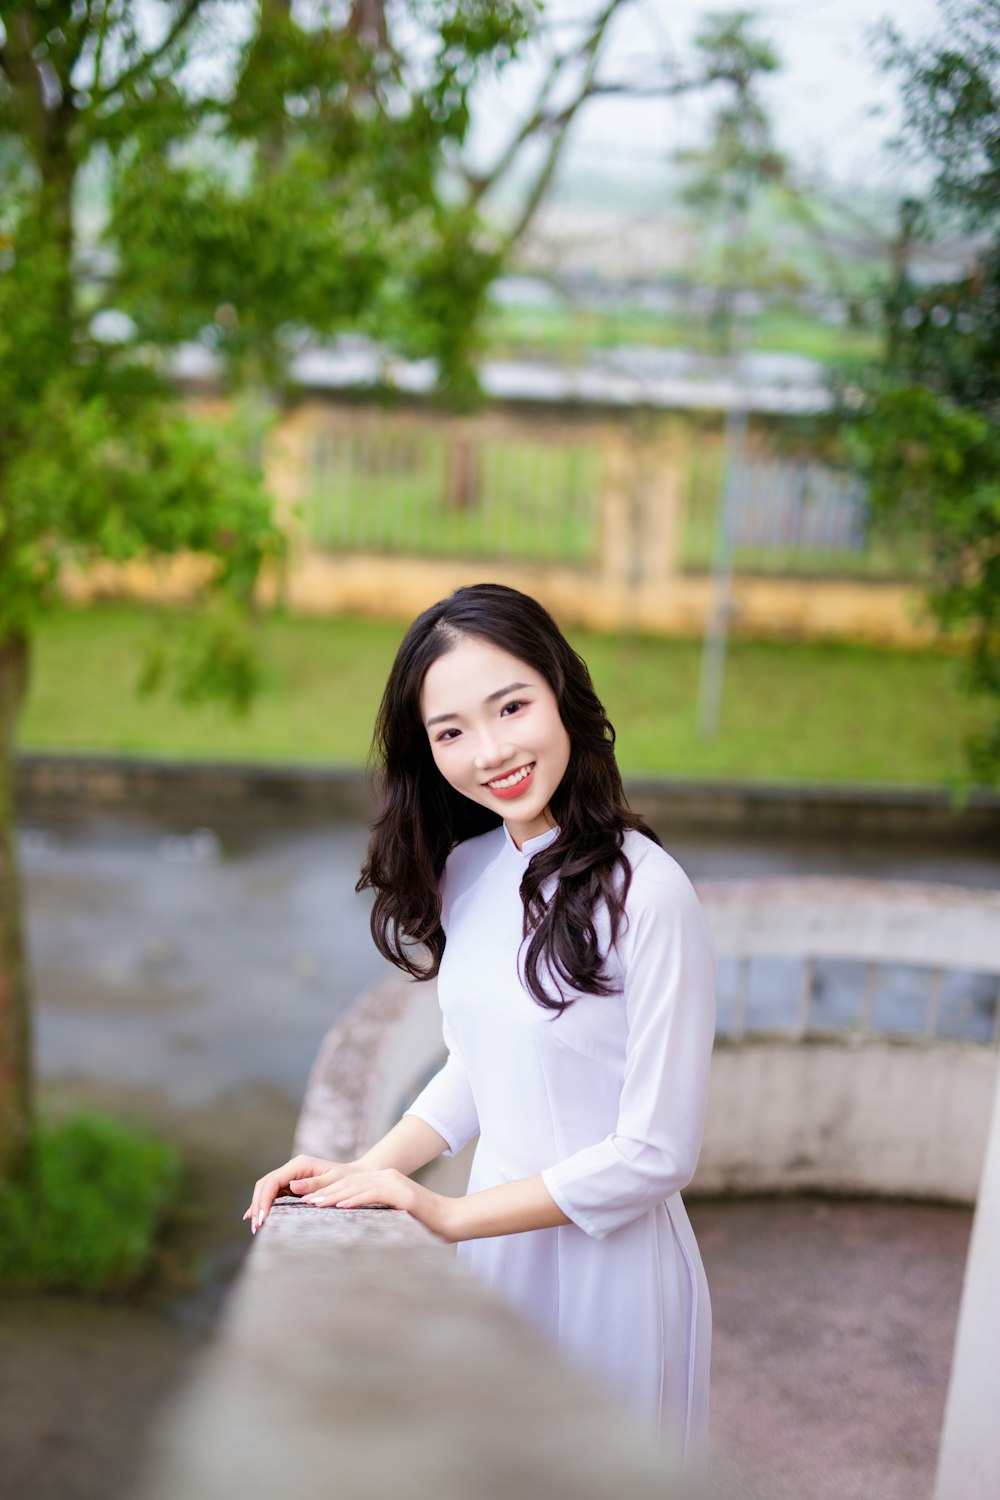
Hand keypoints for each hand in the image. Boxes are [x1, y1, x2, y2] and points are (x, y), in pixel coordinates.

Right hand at [244, 1153, 358, 1233]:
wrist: (355, 1177)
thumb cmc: (347, 1180)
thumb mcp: (333, 1182)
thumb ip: (314, 1184)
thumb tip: (292, 1185)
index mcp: (299, 1164)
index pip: (274, 1180)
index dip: (264, 1199)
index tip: (262, 1218)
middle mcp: (292, 1168)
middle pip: (266, 1183)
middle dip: (258, 1204)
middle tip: (257, 1227)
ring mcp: (290, 1175)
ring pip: (266, 1187)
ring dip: (259, 1205)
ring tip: (256, 1226)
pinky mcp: (291, 1183)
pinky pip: (273, 1192)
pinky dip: (264, 1203)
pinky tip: (256, 1216)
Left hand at [304, 1167, 457, 1242]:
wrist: (452, 1220)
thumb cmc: (424, 1225)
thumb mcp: (393, 1217)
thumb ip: (375, 1215)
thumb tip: (352, 1228)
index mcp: (383, 1181)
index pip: (350, 1184)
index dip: (328, 1191)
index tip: (308, 1200)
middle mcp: (387, 1177)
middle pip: (349, 1183)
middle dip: (325, 1191)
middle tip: (303, 1199)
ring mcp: (395, 1183)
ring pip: (358, 1187)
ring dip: (334, 1195)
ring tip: (315, 1203)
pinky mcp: (402, 1193)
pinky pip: (374, 1194)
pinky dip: (356, 1199)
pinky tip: (341, 1205)